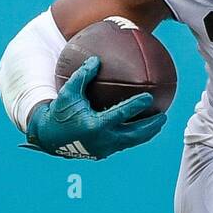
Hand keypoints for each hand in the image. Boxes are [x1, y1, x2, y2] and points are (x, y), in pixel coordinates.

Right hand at [26, 56, 166, 158]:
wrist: (49, 137)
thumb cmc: (59, 111)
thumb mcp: (68, 92)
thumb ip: (82, 76)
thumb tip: (96, 59)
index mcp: (95, 125)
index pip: (121, 114)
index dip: (137, 106)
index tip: (150, 97)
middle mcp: (103, 140)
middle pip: (135, 134)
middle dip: (151, 126)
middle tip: (163, 116)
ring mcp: (104, 149)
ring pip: (132, 142)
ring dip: (147, 133)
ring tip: (159, 124)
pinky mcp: (104, 153)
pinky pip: (124, 144)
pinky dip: (135, 137)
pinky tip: (142, 129)